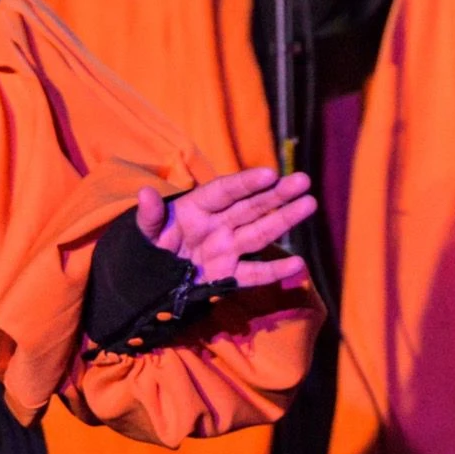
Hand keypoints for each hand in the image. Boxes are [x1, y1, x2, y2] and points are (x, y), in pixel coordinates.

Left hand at [137, 167, 314, 287]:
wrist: (149, 279)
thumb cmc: (148, 247)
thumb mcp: (144, 233)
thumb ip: (149, 216)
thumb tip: (144, 193)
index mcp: (196, 208)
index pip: (225, 191)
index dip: (246, 183)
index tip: (269, 174)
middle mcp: (218, 225)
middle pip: (251, 207)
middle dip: (276, 195)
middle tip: (303, 180)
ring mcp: (226, 249)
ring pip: (259, 232)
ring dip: (284, 220)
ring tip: (310, 204)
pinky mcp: (229, 275)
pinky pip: (254, 273)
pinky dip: (274, 271)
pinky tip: (297, 264)